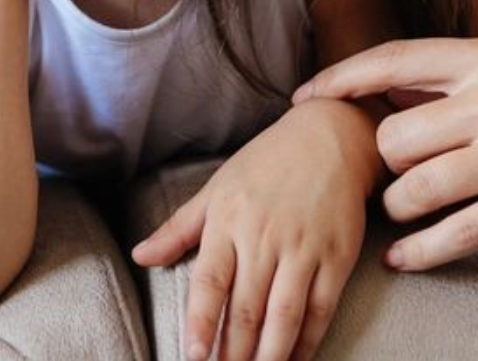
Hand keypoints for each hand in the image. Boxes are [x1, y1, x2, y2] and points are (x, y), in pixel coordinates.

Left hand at [132, 100, 379, 360]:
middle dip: (234, 353)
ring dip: (270, 356)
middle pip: (247, 309)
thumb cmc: (266, 163)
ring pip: (284, 316)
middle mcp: (266, 238)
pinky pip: (320, 310)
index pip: (211, 282)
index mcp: (229, 222)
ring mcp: (304, 249)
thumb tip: (140, 256)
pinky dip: (308, 342)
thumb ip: (178, 228)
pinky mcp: (337, 258)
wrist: (330, 138)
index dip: (201, 323)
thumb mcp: (217, 187)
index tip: (193, 356)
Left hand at [295, 37, 477, 269]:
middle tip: (382, 181)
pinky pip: (461, 232)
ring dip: (401, 208)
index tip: (304, 100)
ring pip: (418, 186)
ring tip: (403, 217)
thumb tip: (401, 90)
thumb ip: (471, 76)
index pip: (394, 60)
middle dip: (382, 164)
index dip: (340, 80)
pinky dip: (424, 250)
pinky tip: (408, 258)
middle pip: (394, 134)